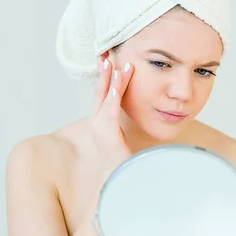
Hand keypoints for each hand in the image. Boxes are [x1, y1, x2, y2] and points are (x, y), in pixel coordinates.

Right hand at [88, 56, 133, 181]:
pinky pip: (111, 110)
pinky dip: (114, 95)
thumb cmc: (122, 161)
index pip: (102, 94)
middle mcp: (97, 122)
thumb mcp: (122, 138)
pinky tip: (118, 83)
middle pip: (100, 90)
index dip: (105, 76)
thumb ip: (124, 125)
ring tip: (119, 64)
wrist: (119, 182)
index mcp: (100, 122)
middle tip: (107, 53)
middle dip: (104, 72)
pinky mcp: (108, 134)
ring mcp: (100, 128)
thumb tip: (138, 112)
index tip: (108, 60)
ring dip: (112, 79)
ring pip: (107, 97)